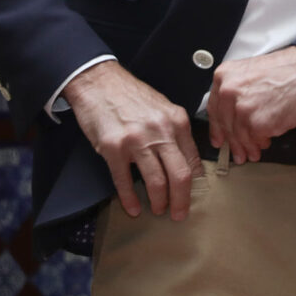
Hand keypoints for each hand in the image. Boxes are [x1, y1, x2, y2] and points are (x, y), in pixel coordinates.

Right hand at [63, 60, 200, 219]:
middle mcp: (161, 131)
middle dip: (182, 200)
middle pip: (180, 175)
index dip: (195, 183)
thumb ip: (176, 132)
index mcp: (177, 121)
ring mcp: (137, 140)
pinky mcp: (114, 148)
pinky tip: (133, 208)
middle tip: (179, 214)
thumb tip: (188, 161)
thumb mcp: (163, 108)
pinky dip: (130, 199)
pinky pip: (124, 181)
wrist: (100, 82)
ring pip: (156, 181)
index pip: (194, 160)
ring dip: (159, 202)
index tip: (193, 196)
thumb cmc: (131, 96)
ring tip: (158, 210)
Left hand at [205, 46, 295, 163]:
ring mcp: (243, 108)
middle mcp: (229, 91)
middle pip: (226, 125)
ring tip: (253, 152)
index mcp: (226, 75)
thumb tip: (233, 115)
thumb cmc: (289, 69)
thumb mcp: (253, 72)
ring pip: (239, 136)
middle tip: (237, 152)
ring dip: (246, 147)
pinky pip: (255, 139)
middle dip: (233, 142)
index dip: (217, 127)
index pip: (214, 108)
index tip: (219, 138)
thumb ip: (239, 90)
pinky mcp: (258, 122)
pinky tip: (265, 143)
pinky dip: (260, 144)